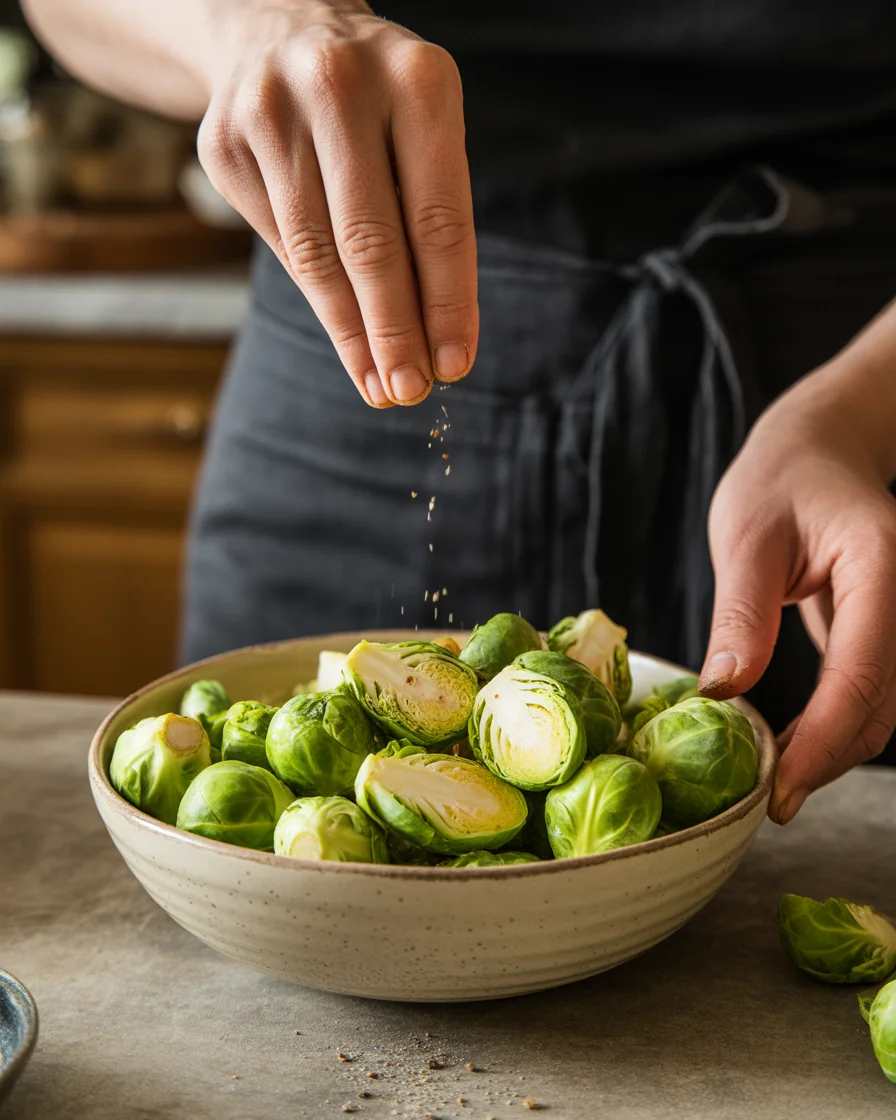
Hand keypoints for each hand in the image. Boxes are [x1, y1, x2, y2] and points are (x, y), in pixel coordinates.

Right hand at [199, 1, 476, 406]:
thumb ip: (430, 222)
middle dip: (394, 330)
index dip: (448, 302)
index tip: (456, 365)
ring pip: (317, 253)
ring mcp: (270, 111)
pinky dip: (317, 298)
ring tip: (379, 384)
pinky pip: (278, 243)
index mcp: (416, 79)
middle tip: (410, 391)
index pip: (438, 217)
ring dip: (353, 332)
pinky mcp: (224, 143)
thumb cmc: (376, 104)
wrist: (277, 27)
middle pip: (371, 242)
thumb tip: (435, 345)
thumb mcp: (423, 132)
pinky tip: (345, 338)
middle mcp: (339, 85)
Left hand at [699, 352, 895, 823]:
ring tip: (773, 774)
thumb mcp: (747, 536)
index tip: (781, 790)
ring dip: (833, 748)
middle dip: (827, 758)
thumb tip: (725, 690)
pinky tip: (792, 740)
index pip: (862, 674)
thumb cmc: (782, 477)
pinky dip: (836, 724)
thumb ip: (742, 611)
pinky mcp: (884, 630)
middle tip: (767, 797)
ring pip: (884, 707)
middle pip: (882, 704)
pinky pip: (870, 690)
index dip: (824, 743)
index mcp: (882, 568)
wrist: (821, 447)